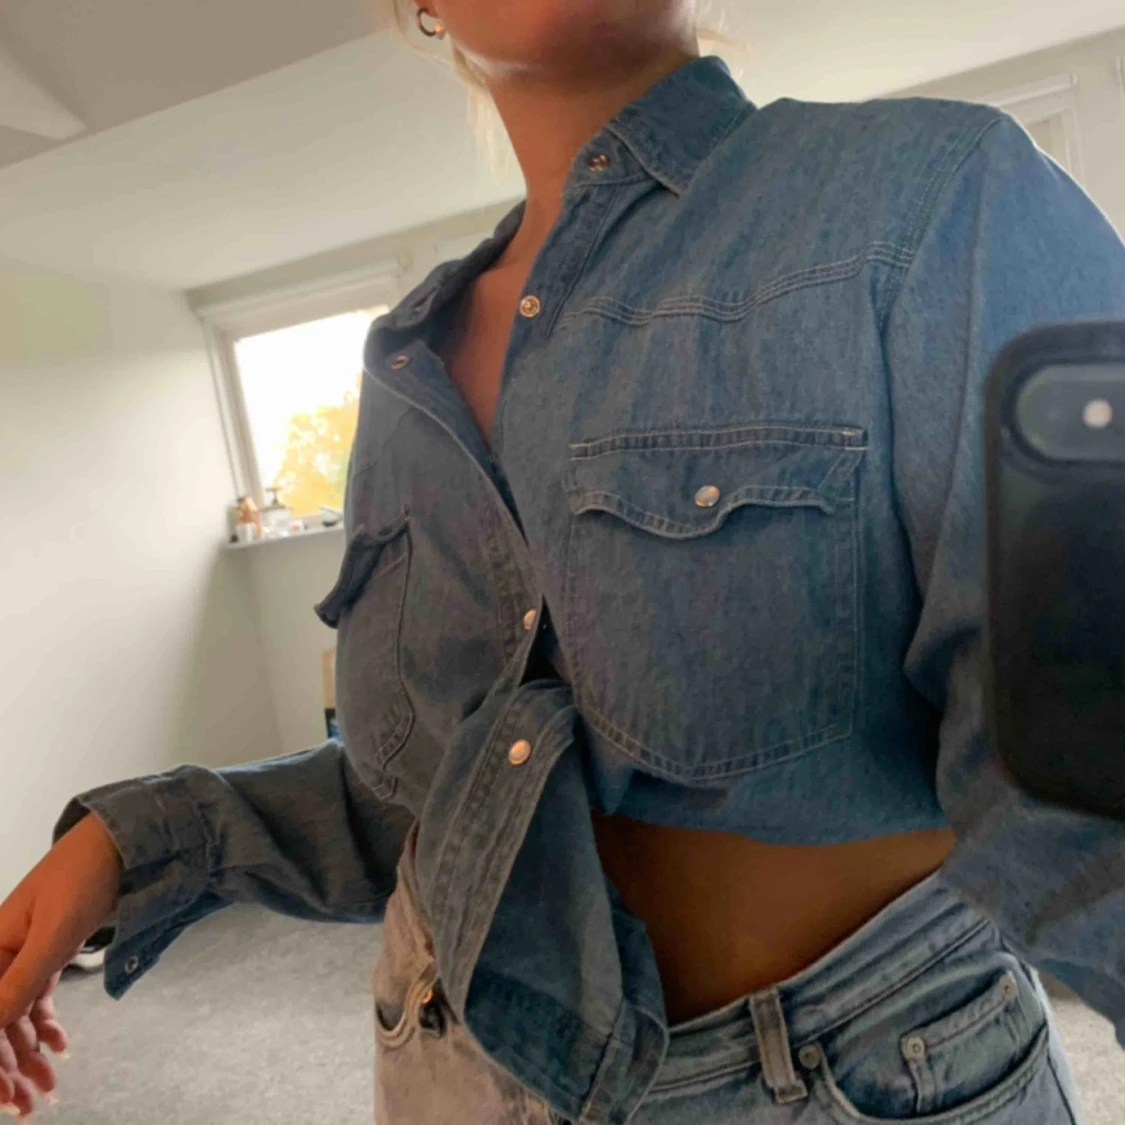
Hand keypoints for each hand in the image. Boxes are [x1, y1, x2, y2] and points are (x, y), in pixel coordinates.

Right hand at [0, 814, 122, 1117]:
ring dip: (27, 1055)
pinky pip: (34, 999)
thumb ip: (23, 979)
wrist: (120, 841)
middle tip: (32, 1105)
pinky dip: (44, 1026)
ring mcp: (20, 954)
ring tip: (48, 1089)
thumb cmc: (85, 874)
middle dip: (8, 1068)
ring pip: (15, 1017)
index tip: (4, 1099)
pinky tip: (58, 1048)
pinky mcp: (46, 953)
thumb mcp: (55, 929)